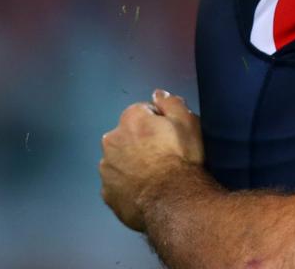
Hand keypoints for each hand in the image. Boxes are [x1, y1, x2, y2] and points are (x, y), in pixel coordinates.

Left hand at [100, 89, 203, 231]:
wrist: (173, 200)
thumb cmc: (182, 158)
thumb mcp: (188, 122)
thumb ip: (171, 103)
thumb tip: (157, 93)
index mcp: (130, 119)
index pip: (142, 113)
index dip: (158, 123)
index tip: (170, 136)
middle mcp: (111, 140)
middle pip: (126, 136)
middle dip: (139, 142)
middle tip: (162, 157)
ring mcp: (106, 169)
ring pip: (119, 161)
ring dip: (131, 164)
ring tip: (153, 177)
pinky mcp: (107, 194)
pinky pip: (117, 185)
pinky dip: (127, 186)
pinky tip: (144, 192)